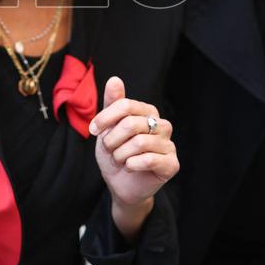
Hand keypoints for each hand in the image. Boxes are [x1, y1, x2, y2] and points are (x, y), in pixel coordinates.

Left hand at [89, 77, 178, 240]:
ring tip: (119, 160)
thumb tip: (115, 79)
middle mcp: (162, 125)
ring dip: (120, 154)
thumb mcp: (108, 128)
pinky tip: (130, 167)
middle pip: (131, 123)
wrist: (120, 185)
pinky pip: (149, 159)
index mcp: (148, 112)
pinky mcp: (172, 164)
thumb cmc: (115, 153)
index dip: (106, 117)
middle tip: (109, 150)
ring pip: (139, 142)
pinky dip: (132, 164)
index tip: (92, 129)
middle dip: (112, 140)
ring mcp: (169, 144)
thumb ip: (113, 104)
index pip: (126, 105)